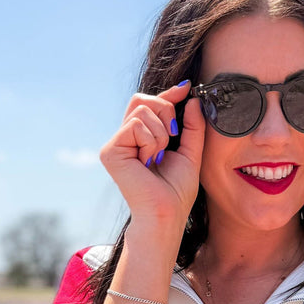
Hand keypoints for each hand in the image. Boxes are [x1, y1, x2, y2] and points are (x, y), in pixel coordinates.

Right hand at [99, 80, 205, 231]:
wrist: (166, 213)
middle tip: (172, 136)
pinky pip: (135, 125)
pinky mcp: (110, 150)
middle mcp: (126, 139)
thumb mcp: (190, 153)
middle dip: (165, 110)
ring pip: (142, 110)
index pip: (150, 105)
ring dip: (160, 134)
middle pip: (142, 99)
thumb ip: (192, 126)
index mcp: (142, 139)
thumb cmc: (176, 192)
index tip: (186, 89)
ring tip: (157, 159)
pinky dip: (150, 142)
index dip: (168, 95)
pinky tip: (148, 163)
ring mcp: (116, 144)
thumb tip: (191, 97)